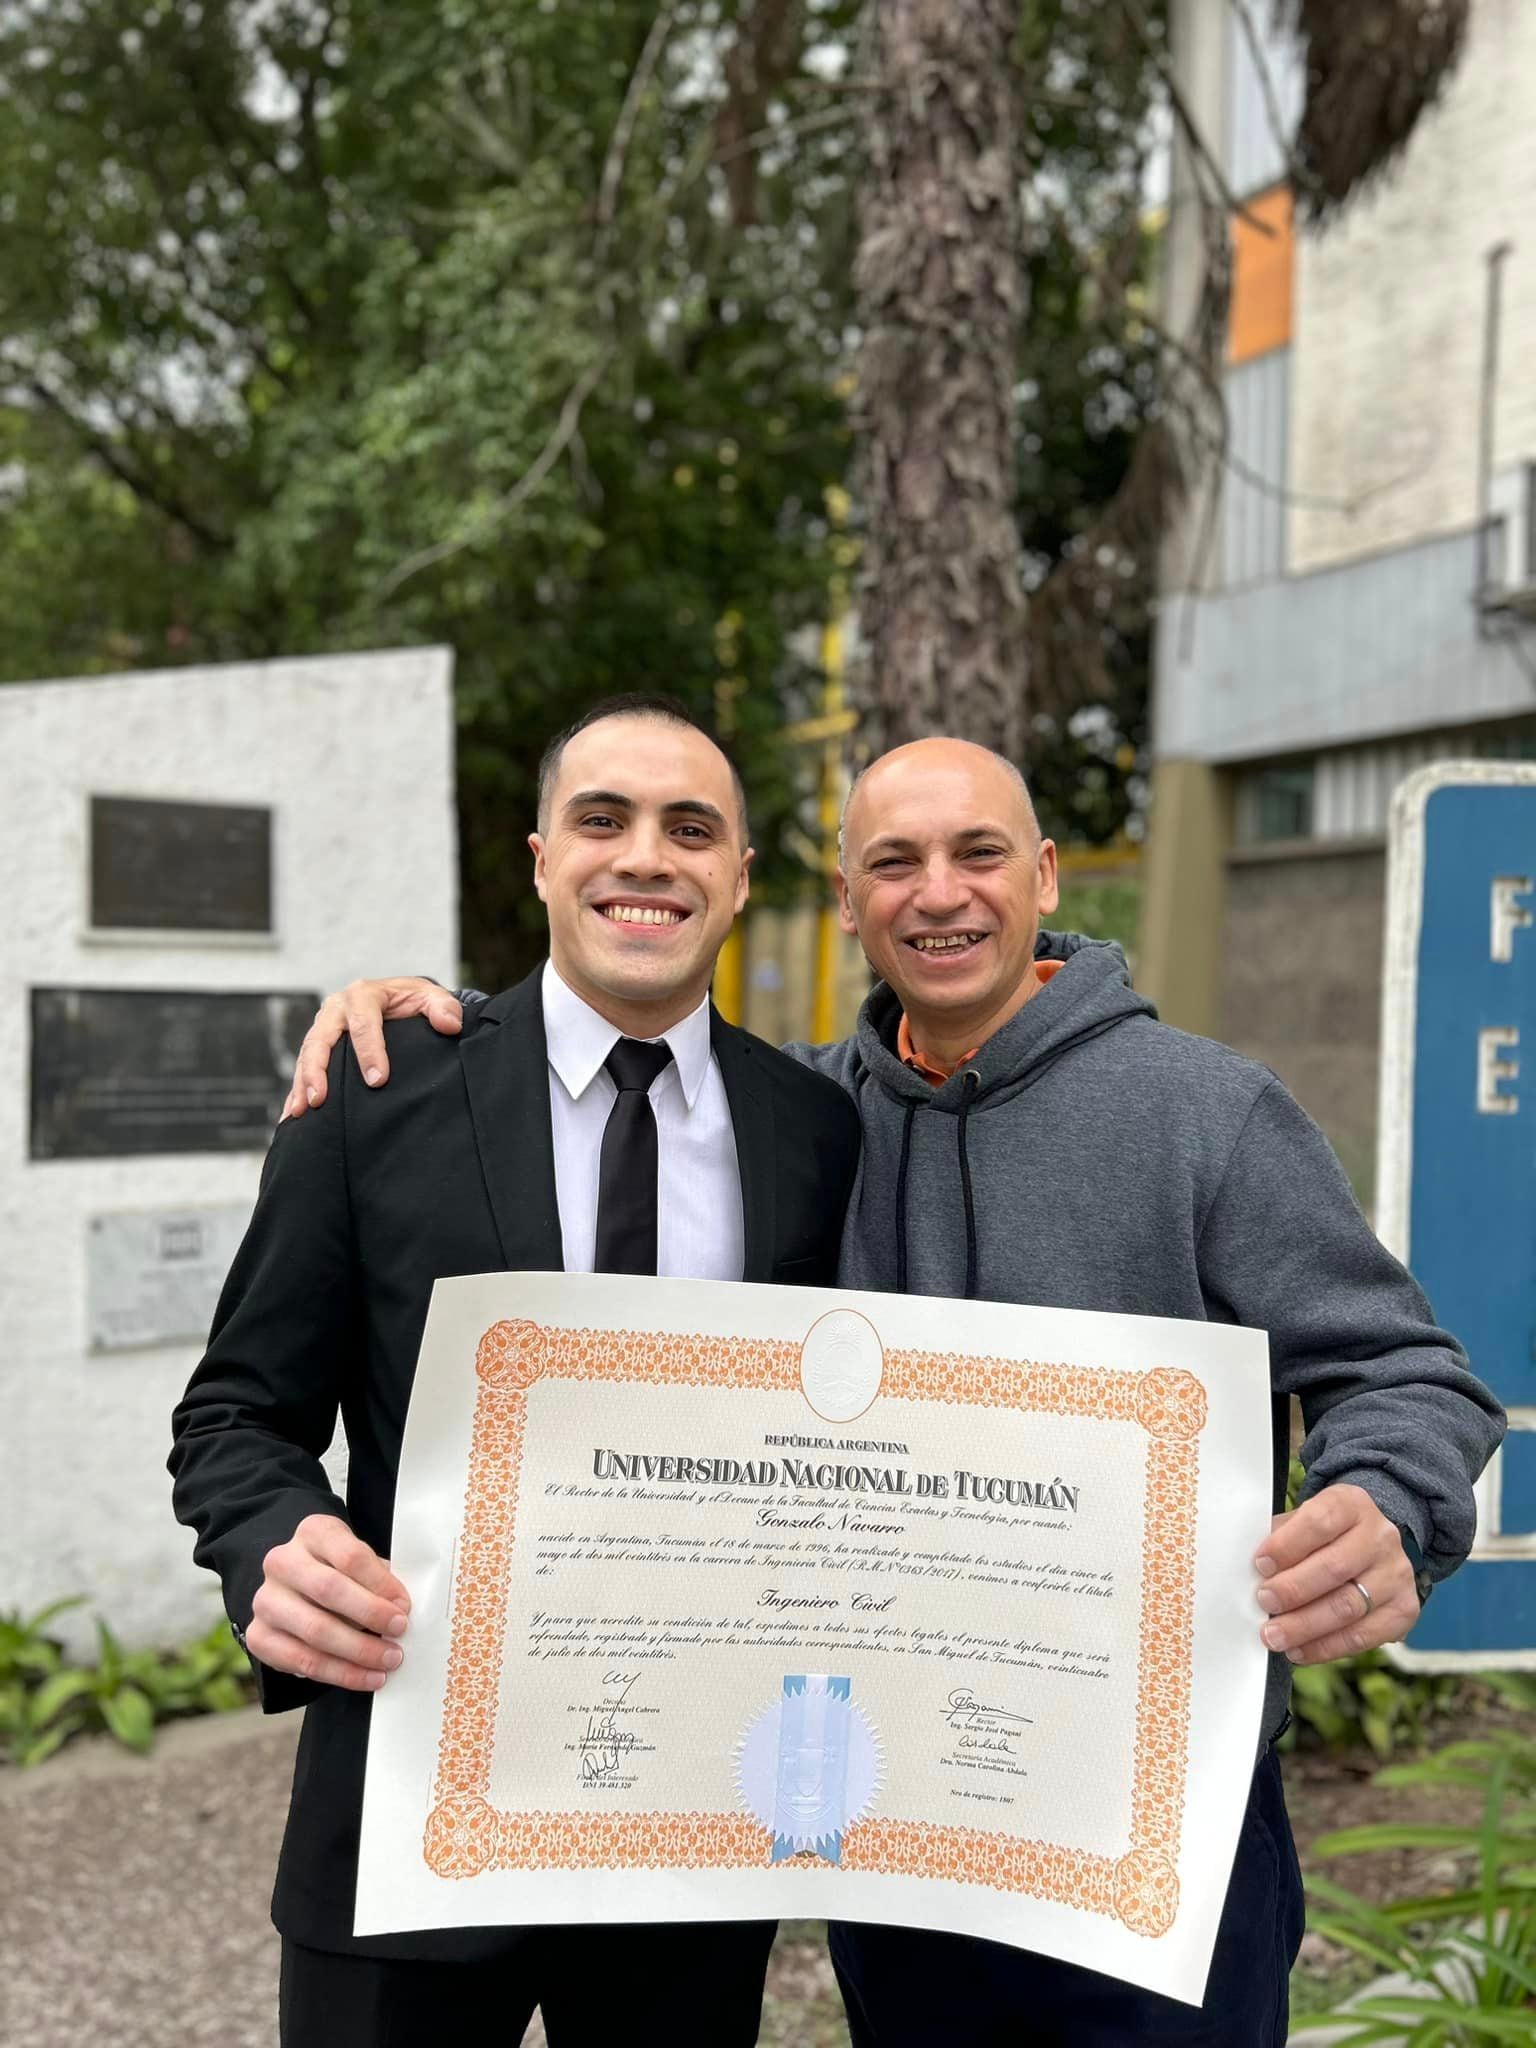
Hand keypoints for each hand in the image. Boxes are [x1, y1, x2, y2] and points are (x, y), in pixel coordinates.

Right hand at [247, 1514, 410, 1691]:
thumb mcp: (361, 1562)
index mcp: (314, 1533)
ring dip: (358, 1651)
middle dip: (370, 1615)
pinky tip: (367, 1677)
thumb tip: (403, 1610)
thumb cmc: (342, 1573)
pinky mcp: (258, 1636)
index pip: (349, 1555)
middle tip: (399, 1633)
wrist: (296, 1589)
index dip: (381, 1584)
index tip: (405, 1606)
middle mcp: (282, 1562)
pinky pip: (301, 1661)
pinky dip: (340, 1673)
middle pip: (328, 1589)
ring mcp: (266, 1600)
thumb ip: (379, 1579)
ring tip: (388, 1661)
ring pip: (314, 1630)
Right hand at [282, 978, 462, 1118]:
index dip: (369, 1052)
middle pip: (321, 1039)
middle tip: (319, 1100)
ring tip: (299, 1112)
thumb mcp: (430, 997)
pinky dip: (295, 1091)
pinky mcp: (319, 1045)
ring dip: (300, 1084)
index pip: (364, 1023)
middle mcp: (337, 1010)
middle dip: (317, 1070)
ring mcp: (324, 1027)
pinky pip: (303, 1068)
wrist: (397, 1000)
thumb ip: (444, 1007)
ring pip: (307, 1055)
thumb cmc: (412, 1001)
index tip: (378, 1081)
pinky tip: (291, 1115)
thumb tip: (450, 1024)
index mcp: (363, 995)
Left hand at [1253, 1483, 1419, 1663]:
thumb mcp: (1302, 1520)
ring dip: (1305, 1626)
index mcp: (1351, 1505)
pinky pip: (1363, 1637)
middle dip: (1293, 1590)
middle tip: (1264, 1603)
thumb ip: (1280, 1539)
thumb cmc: (1324, 1533)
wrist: (1372, 1542)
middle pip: (1334, 1568)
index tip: (1260, 1564)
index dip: (1287, 1545)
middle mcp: (1381, 1537)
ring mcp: (1397, 1574)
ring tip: (1274, 1635)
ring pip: (1348, 1607)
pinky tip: (1300, 1650)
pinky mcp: (1404, 1610)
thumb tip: (1252, 1571)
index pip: (1320, 1522)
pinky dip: (1326, 1647)